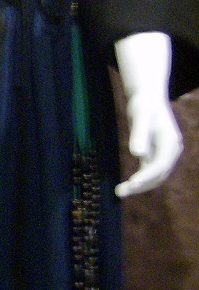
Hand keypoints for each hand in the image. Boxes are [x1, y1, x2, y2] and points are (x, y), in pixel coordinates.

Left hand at [114, 32, 181, 196]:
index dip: (146, 176)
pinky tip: (126, 185)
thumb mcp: (140, 115)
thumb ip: (139, 134)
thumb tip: (137, 153)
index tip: (132, 183)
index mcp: (170, 143)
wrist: (147, 98)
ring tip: (119, 191)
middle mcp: (170, 152)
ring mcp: (163, 154)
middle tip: (121, 191)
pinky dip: (139, 179)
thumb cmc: (144, 105)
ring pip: (154, 176)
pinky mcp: (155, 155)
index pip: (160, 165)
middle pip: (158, 175)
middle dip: (142, 185)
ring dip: (139, 186)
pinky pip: (148, 171)